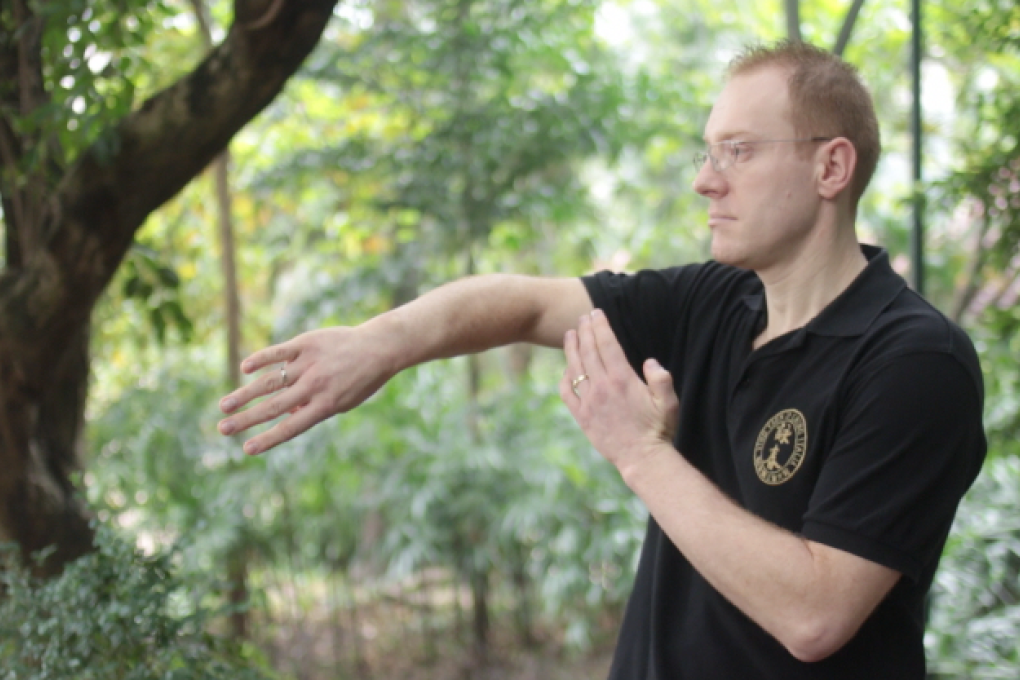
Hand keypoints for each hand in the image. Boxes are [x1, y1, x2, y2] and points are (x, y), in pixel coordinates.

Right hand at [217, 325, 395, 454]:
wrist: (379, 348)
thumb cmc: (361, 380)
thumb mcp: (343, 402)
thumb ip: (314, 408)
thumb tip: (285, 413)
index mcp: (325, 405)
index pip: (290, 427)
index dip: (268, 440)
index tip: (247, 450)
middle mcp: (314, 386)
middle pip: (273, 407)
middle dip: (246, 420)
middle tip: (222, 429)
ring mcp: (309, 364)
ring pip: (270, 381)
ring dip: (244, 394)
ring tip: (224, 405)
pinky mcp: (306, 343)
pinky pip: (278, 352)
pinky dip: (261, 360)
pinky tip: (245, 368)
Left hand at [560, 309, 679, 473]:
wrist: (642, 459)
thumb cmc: (659, 429)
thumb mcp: (668, 401)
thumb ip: (661, 377)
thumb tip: (649, 361)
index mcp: (623, 379)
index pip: (607, 344)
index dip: (600, 326)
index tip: (596, 313)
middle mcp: (602, 387)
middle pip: (588, 351)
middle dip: (585, 331)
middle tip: (582, 318)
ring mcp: (589, 402)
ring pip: (575, 368)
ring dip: (571, 348)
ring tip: (570, 334)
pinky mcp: (582, 417)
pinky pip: (567, 393)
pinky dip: (564, 378)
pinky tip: (566, 370)